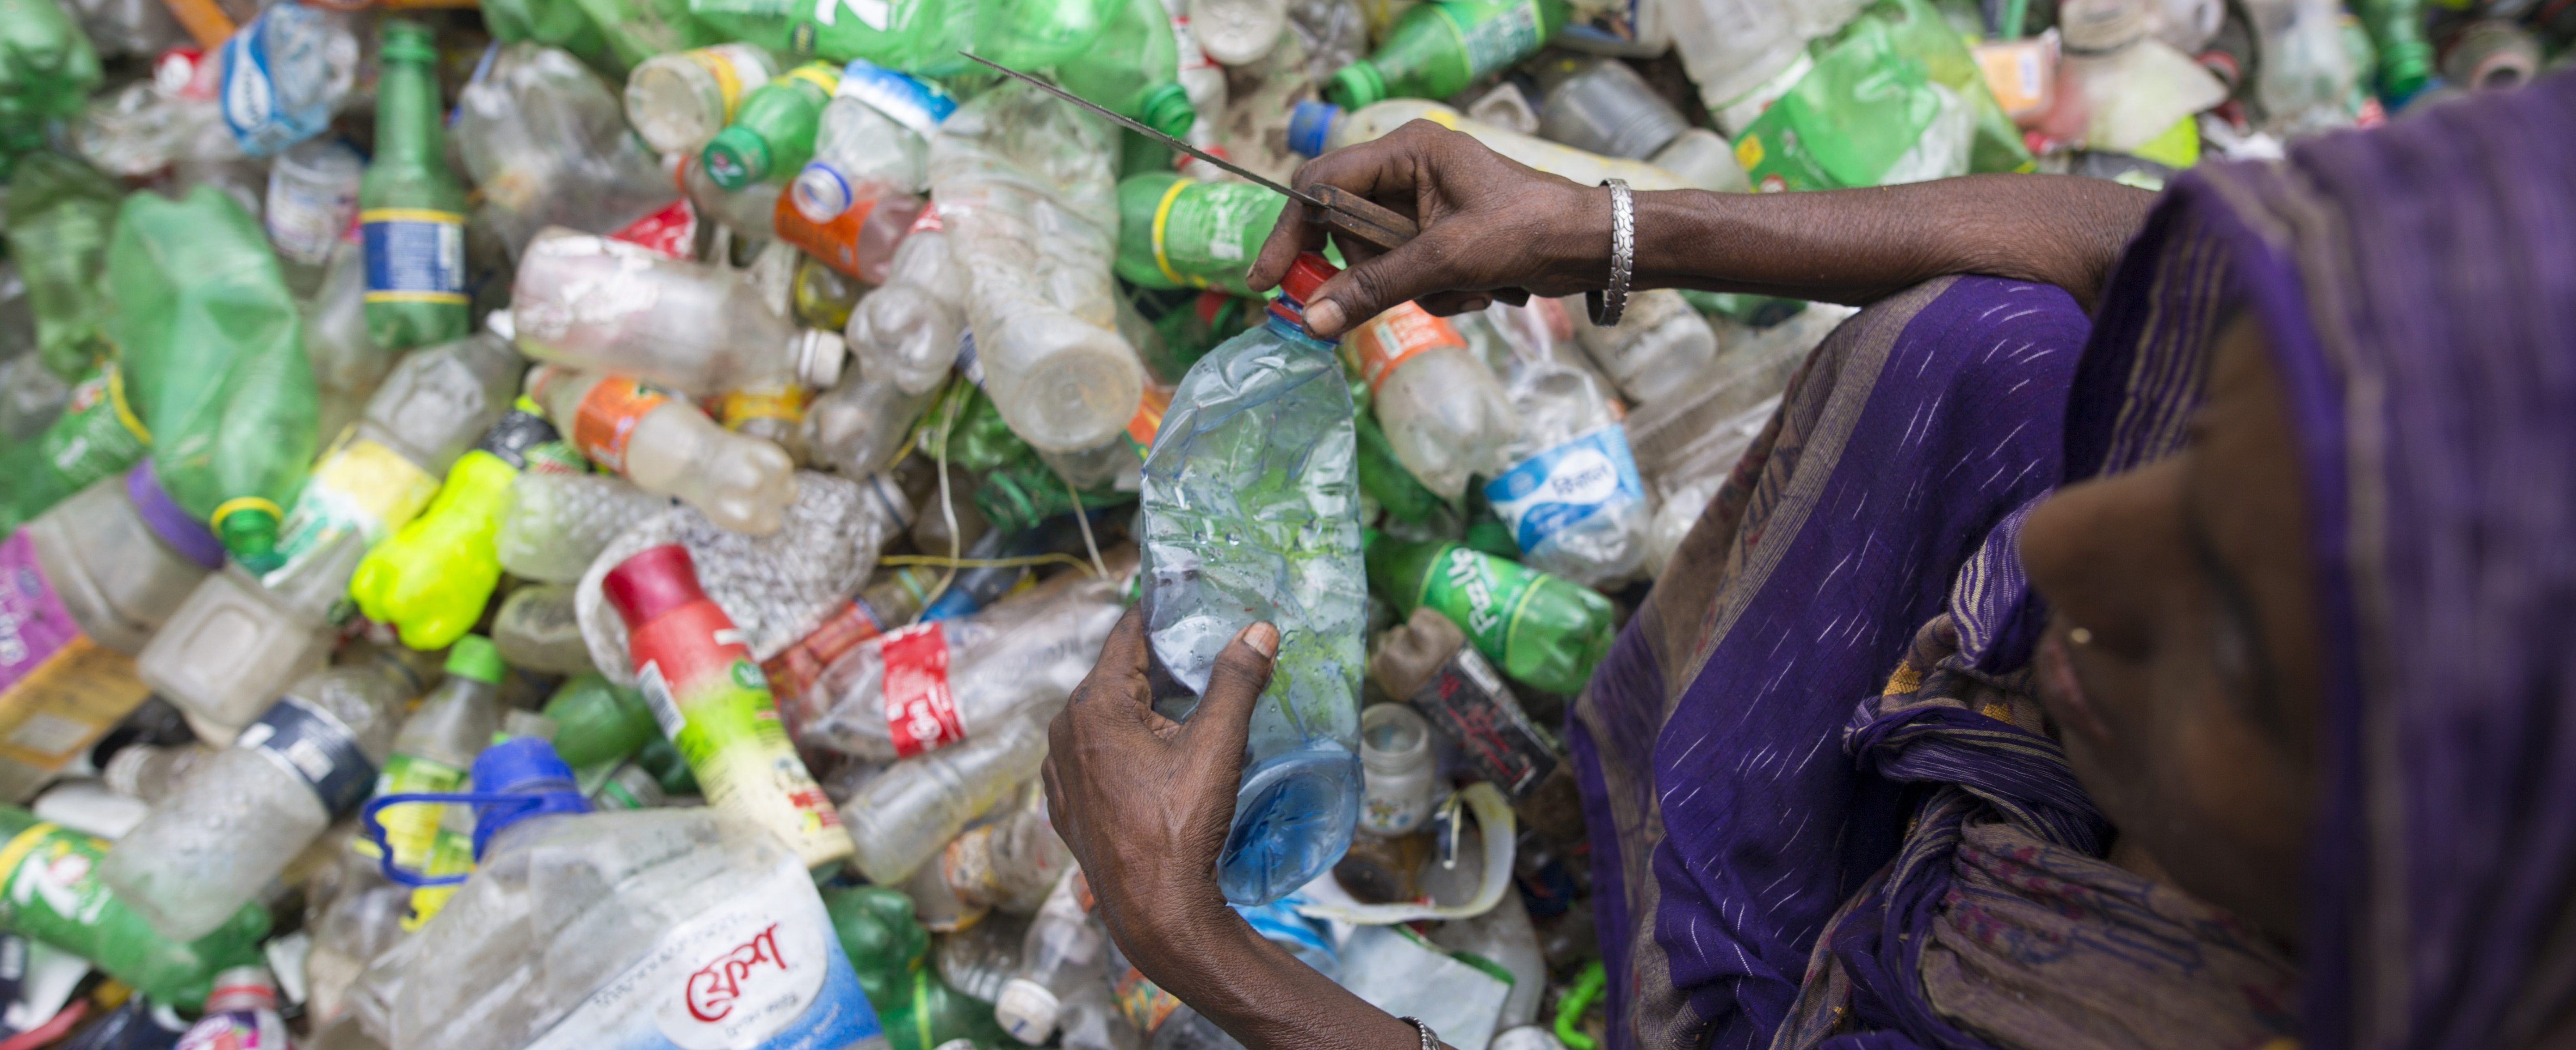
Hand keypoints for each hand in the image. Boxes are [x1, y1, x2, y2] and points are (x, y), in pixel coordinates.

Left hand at [1043, 608, 1278, 950]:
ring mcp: (1060, 772)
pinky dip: (1126, 747)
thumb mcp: (1216, 747)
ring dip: (1144, 709)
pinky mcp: (1067, 806)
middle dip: (1160, 665)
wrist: (1155, 912)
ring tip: (1191, 711)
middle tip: (1207, 658)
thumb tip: (1258, 631)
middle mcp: (1064, 731)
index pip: (1127, 635)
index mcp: (1093, 706)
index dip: (1161, 615)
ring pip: (1106, 719)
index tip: (1191, 602)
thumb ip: (1236, 682)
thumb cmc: (1181, 827)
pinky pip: (1097, 757)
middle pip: (1117, 676)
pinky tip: (1161, 760)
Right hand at [1246, 119, 1610, 337]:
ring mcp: (1425, 204)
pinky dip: (1438, 293)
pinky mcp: (1440, 235)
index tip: (1268, 281)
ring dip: (1418, 289)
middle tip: (1408, 293)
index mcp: (1407, 150)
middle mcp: (1409, 170)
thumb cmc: (1531, 231)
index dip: (1290, 233)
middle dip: (1376, 272)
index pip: (1320, 185)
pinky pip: (1409, 273)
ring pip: (1379, 260)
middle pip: (1347, 229)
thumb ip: (1375, 287)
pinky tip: (1481, 292)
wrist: (1595, 247)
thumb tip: (1311, 317)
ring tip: (1468, 290)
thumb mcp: (1448, 260)